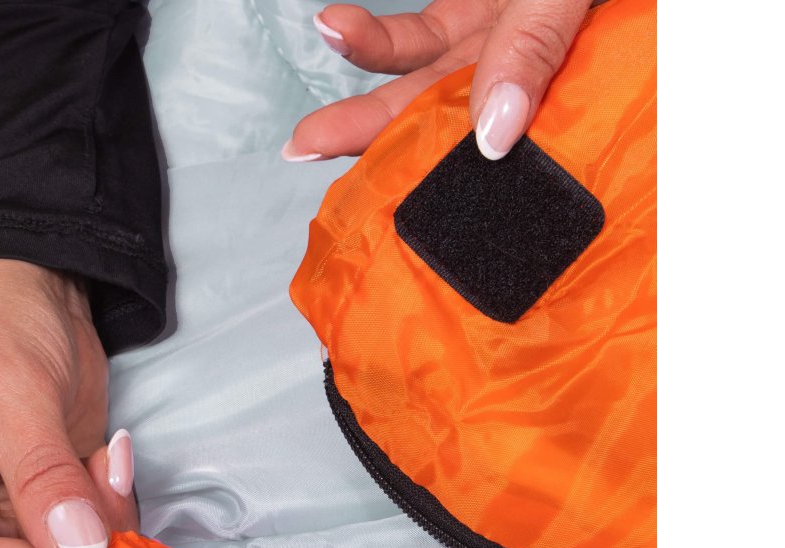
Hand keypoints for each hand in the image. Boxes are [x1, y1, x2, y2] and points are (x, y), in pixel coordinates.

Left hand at [283, 0, 594, 161]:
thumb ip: (534, 49)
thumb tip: (491, 133)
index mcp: (552, 91)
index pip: (488, 155)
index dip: (438, 187)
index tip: (388, 217)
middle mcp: (516, 76)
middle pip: (435, 126)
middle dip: (369, 146)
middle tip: (306, 157)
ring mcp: (490, 44)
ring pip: (414, 86)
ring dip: (359, 103)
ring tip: (308, 126)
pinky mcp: (473, 8)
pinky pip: (415, 34)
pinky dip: (373, 38)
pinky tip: (336, 29)